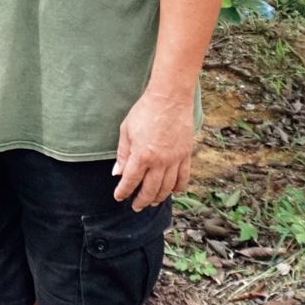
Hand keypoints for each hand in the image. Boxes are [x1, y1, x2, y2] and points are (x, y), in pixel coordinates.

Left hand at [111, 89, 193, 210]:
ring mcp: (175, 160)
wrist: (170, 98)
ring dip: (159, 197)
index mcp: (142, 155)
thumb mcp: (126, 130)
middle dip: (141, 200)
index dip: (124, 191)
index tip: (119, 197)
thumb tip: (118, 173)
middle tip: (136, 206)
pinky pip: (183, 178)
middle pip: (150, 189)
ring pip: (167, 187)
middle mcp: (159, 161)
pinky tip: (172, 192)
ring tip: (152, 201)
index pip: (131, 180)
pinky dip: (178, 188)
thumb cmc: (145, 111)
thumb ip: (123, 154)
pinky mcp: (186, 155)